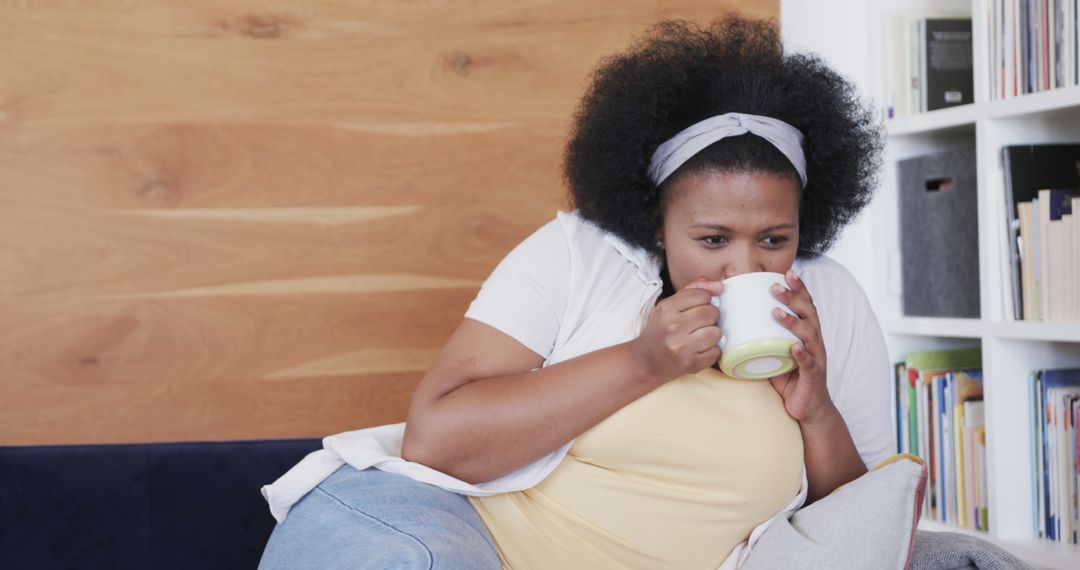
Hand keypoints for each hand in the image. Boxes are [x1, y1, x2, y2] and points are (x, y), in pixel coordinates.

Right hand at [630, 278, 723, 385]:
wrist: (645, 361)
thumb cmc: (660, 330)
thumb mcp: (669, 305)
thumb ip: (694, 289)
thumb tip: (720, 285)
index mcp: (667, 308)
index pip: (703, 295)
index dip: (705, 300)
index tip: (697, 308)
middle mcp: (673, 326)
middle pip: (711, 313)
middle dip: (711, 317)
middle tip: (700, 323)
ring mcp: (682, 346)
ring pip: (716, 333)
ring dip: (713, 334)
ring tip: (701, 336)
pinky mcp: (690, 363)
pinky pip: (716, 352)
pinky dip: (712, 351)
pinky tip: (700, 350)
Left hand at [767, 270, 834, 423]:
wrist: (808, 408)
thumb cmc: (790, 378)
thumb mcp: (774, 354)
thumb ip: (762, 339)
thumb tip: (734, 326)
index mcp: (807, 334)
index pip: (805, 306)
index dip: (798, 288)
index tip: (786, 272)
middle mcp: (814, 342)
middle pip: (808, 314)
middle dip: (793, 298)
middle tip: (775, 286)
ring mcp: (816, 358)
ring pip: (808, 335)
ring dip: (793, 322)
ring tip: (776, 312)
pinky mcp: (813, 376)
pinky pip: (808, 363)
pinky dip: (802, 354)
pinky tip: (795, 347)